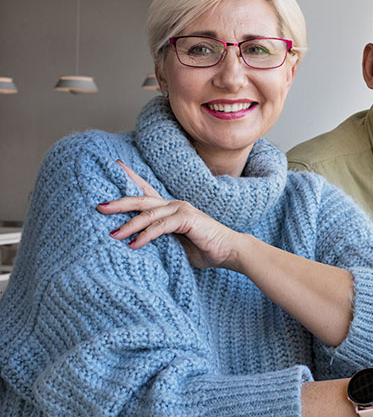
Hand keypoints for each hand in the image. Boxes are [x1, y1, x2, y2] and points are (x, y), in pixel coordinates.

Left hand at [97, 160, 243, 269]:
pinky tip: (134, 245)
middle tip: (99, 207)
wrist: (229, 251)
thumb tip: (135, 246)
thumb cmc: (204, 249)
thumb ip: (159, 240)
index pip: (146, 191)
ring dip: (128, 225)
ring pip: (148, 214)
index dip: (131, 178)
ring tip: (112, 235)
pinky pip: (161, 226)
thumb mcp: (175, 244)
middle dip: (118, 202)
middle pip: (141, 200)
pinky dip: (146, 235)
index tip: (116, 165)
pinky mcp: (187, 219)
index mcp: (170, 209)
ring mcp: (181, 210)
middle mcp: (174, 205)